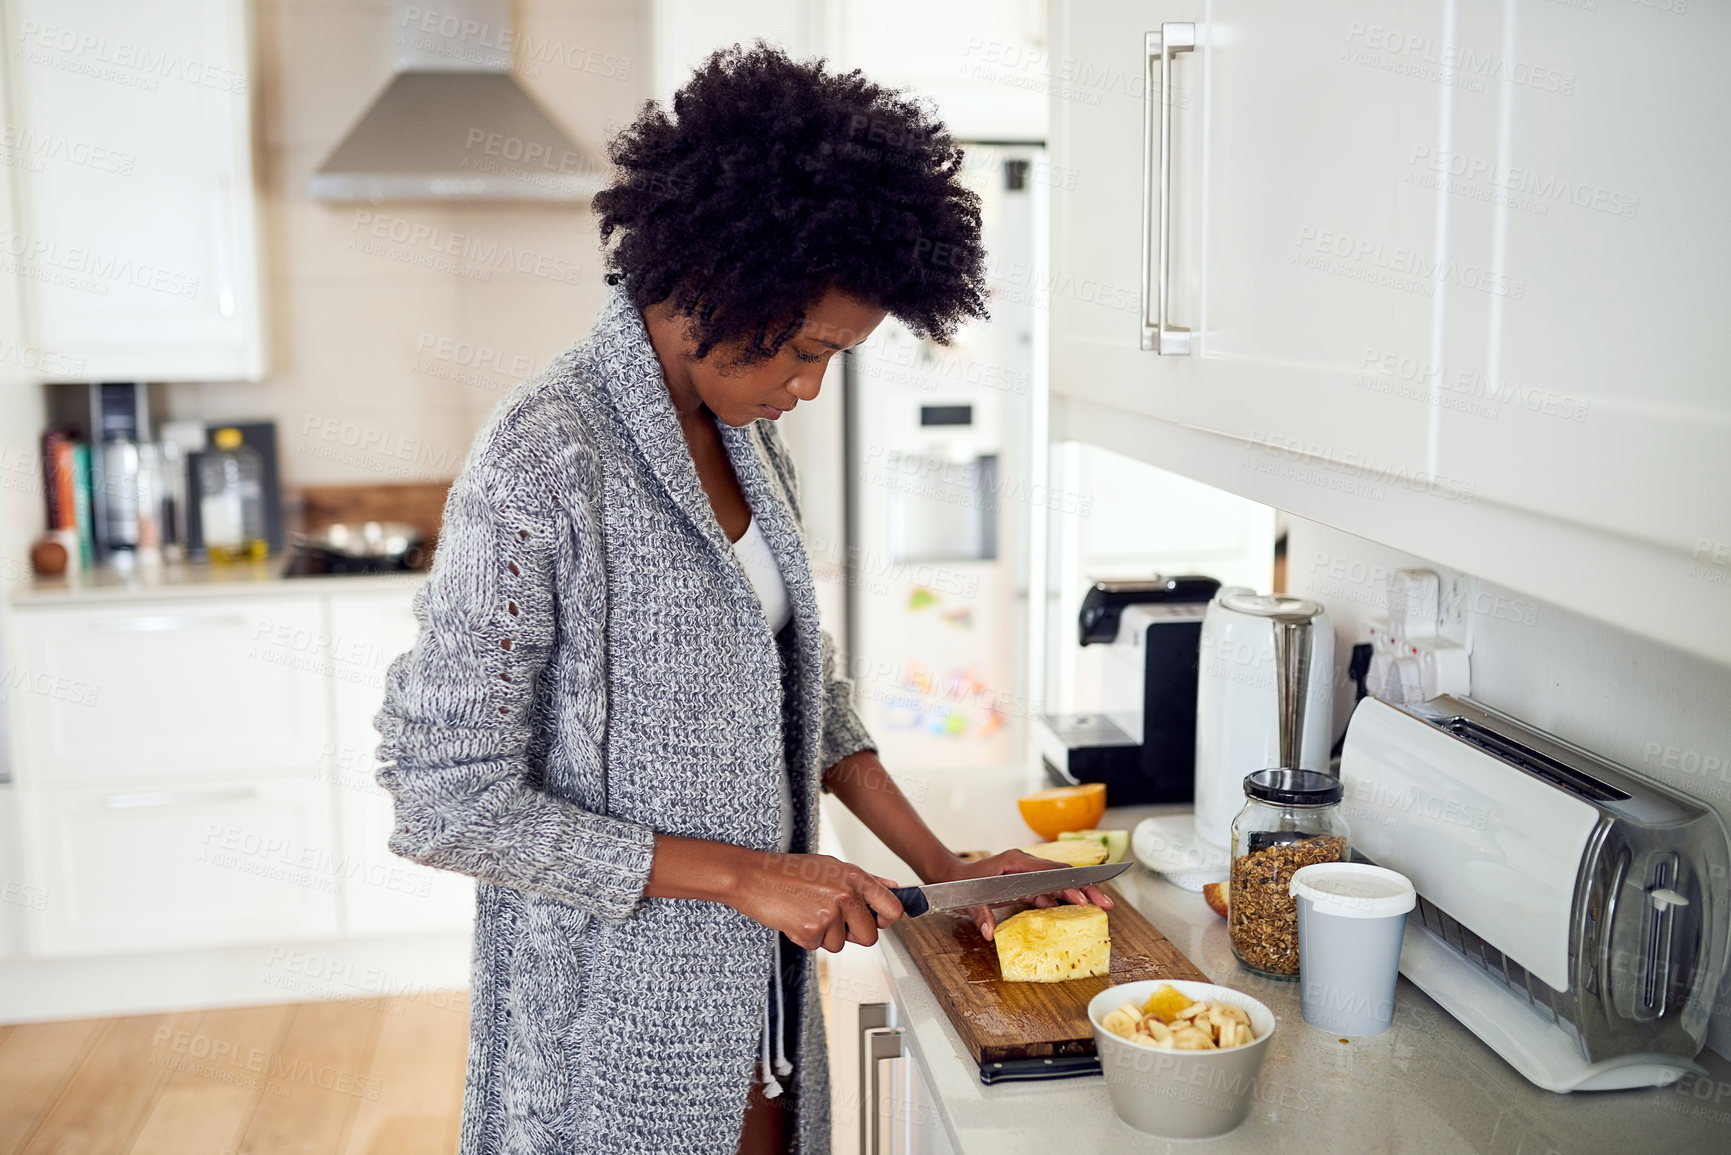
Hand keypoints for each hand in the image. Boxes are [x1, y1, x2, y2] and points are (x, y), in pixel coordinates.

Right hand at [735, 852, 905, 951]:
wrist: (755, 877)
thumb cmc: (790, 871)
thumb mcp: (832, 866)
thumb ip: (866, 880)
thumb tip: (893, 888)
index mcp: (855, 877)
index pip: (893, 908)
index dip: (886, 920)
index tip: (876, 921)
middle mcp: (846, 895)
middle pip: (870, 936)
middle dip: (853, 934)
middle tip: (832, 918)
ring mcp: (830, 914)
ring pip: (841, 944)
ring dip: (826, 935)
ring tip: (809, 912)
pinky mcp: (812, 930)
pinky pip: (818, 946)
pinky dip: (807, 938)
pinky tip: (797, 918)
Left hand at [929, 848, 1115, 941]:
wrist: (950, 877)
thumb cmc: (961, 884)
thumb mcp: (969, 900)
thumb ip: (980, 915)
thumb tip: (990, 933)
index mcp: (1015, 862)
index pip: (1050, 872)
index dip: (1070, 884)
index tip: (1087, 897)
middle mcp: (1025, 864)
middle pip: (1061, 874)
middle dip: (1085, 888)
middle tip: (1106, 903)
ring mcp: (1026, 873)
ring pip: (1058, 882)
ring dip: (1077, 894)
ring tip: (1099, 907)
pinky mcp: (1025, 883)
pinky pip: (1048, 891)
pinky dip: (1062, 900)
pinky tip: (1074, 911)